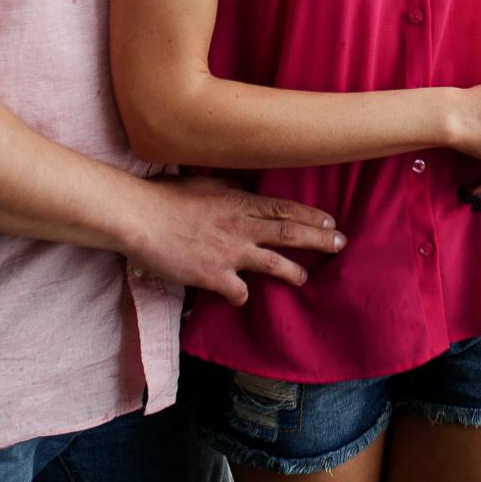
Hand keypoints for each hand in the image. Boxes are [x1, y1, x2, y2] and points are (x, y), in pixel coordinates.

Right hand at [128, 175, 344, 306]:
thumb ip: (229, 189)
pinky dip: (242, 296)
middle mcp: (241, 226)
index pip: (285, 207)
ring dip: (294, 272)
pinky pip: (238, 291)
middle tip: (340, 243)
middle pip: (290, 232)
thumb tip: (245, 187)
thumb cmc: (166, 196)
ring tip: (304, 278)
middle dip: (319, 239)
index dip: (311, 215)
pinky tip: (240, 297)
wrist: (140, 217)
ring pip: (274, 263)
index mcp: (239, 202)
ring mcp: (229, 252)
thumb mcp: (205, 184)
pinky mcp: (214, 275)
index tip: (331, 220)